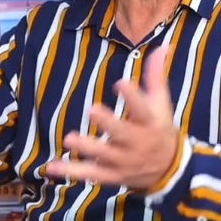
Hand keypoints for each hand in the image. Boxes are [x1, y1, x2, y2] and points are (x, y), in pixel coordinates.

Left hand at [46, 46, 180, 191]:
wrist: (169, 171)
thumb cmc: (159, 128)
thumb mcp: (161, 103)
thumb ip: (156, 76)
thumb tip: (162, 45)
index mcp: (150, 123)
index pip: (143, 109)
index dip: (133, 96)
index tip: (121, 82)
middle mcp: (137, 143)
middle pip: (121, 133)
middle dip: (107, 123)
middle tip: (92, 109)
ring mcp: (123, 161)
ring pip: (103, 155)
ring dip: (86, 148)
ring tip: (69, 138)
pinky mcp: (111, 175)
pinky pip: (90, 174)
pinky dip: (71, 172)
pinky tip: (51, 166)